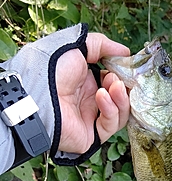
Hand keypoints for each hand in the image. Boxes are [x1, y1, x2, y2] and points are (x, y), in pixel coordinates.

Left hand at [55, 33, 129, 153]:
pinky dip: (111, 109)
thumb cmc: (50, 70)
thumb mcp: (76, 47)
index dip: (122, 74)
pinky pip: (111, 125)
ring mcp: (91, 118)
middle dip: (123, 86)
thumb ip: (101, 45)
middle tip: (117, 77)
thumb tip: (125, 52)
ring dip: (121, 97)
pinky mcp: (92, 135)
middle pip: (121, 98)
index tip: (126, 66)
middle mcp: (89, 101)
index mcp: (86, 82)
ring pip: (120, 112)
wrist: (36, 95)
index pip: (114, 81)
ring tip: (113, 85)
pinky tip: (102, 96)